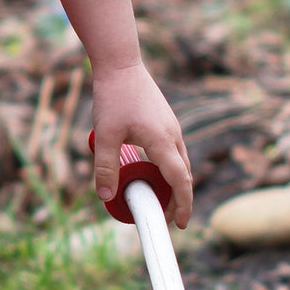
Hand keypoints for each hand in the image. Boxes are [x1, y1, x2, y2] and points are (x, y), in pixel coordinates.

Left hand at [90, 62, 192, 226]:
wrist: (121, 64)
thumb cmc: (114, 97)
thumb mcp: (105, 135)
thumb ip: (105, 168)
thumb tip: (105, 197)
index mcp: (163, 141)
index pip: (180, 181)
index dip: (182, 205)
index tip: (178, 224)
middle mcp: (173, 136)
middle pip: (183, 176)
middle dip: (177, 200)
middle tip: (162, 217)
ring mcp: (171, 127)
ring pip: (179, 163)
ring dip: (171, 183)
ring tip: (155, 198)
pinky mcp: (165, 122)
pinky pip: (173, 152)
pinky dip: (167, 168)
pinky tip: (151, 172)